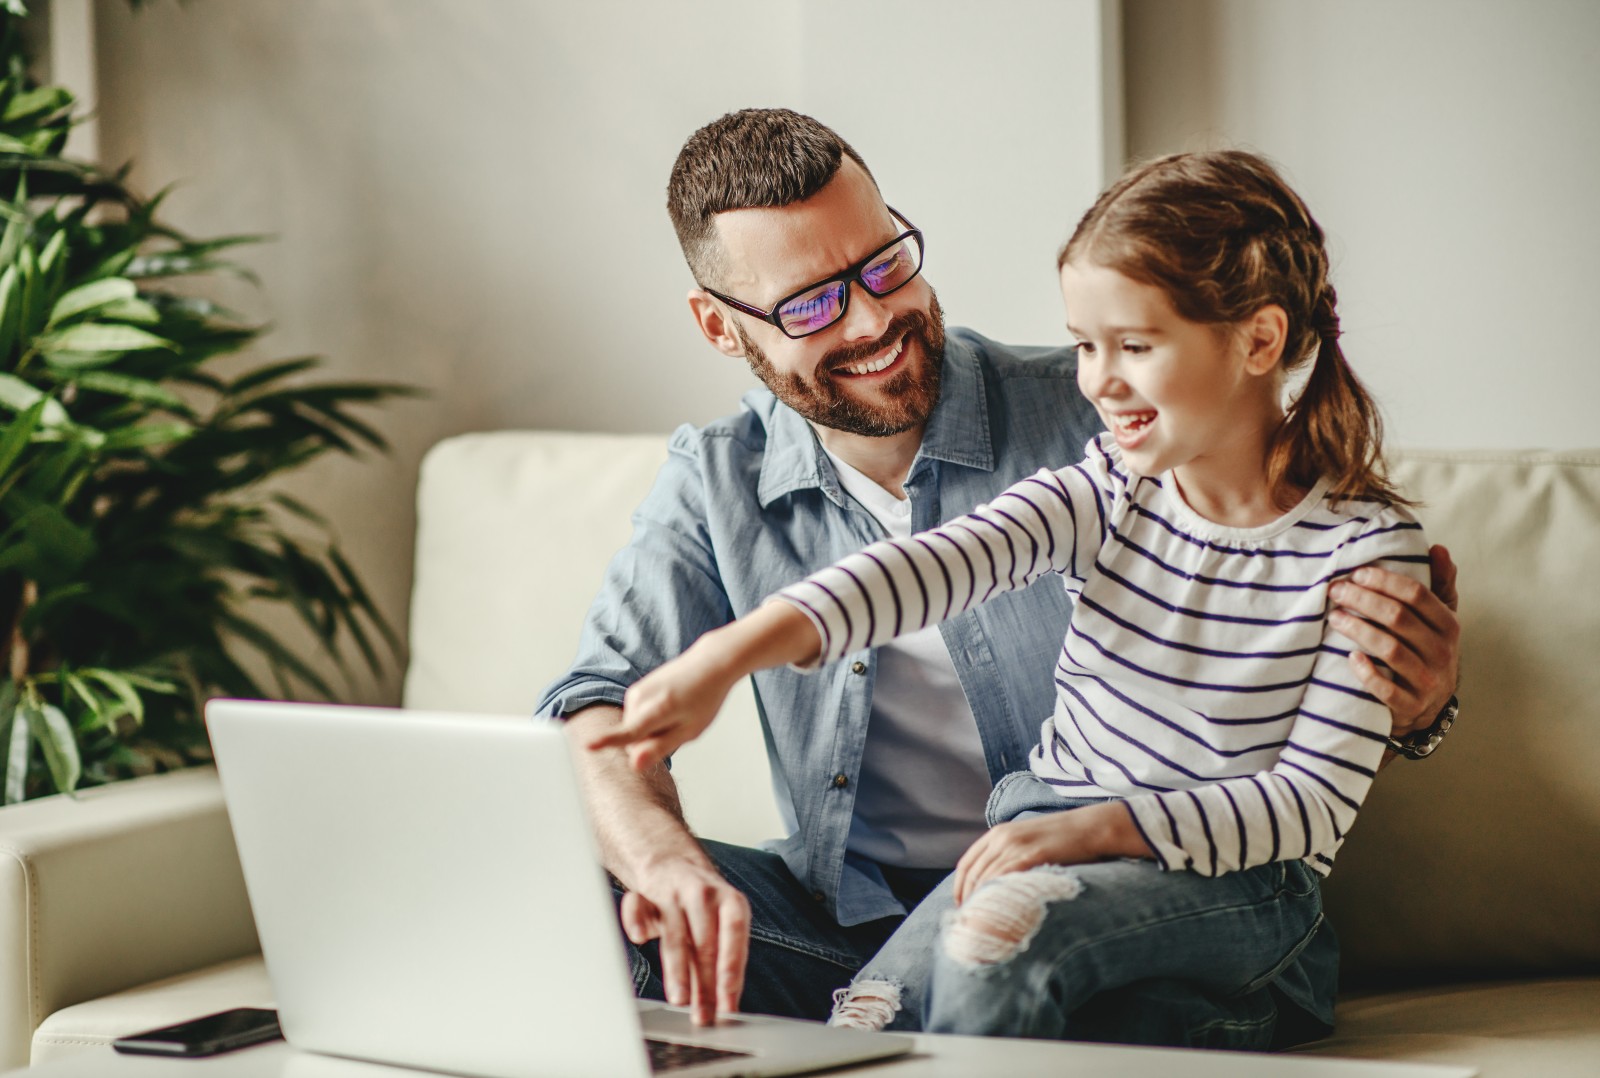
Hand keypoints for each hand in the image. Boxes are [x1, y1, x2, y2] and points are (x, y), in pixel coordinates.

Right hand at [586, 642, 735, 770]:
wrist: (708, 665)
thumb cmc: (705, 699)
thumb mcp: (690, 730)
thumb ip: (660, 747)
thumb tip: (635, 765)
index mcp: (658, 710)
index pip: (629, 732)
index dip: (607, 742)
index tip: (587, 745)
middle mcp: (640, 699)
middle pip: (633, 741)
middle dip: (650, 743)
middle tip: (677, 728)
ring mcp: (635, 693)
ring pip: (634, 730)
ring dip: (651, 731)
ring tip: (675, 714)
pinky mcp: (634, 691)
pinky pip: (636, 719)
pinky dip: (649, 720)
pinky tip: (668, 707)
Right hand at [622, 857, 750, 1024]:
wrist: (672, 863)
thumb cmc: (703, 906)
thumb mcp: (720, 924)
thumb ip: (721, 960)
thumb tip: (723, 1007)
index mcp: (730, 901)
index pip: (734, 933)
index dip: (732, 965)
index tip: (729, 997)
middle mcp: (704, 894)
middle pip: (705, 943)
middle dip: (705, 984)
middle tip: (704, 1016)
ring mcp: (673, 894)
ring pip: (675, 935)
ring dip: (678, 970)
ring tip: (680, 999)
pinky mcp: (645, 896)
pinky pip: (639, 907)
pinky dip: (636, 920)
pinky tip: (639, 937)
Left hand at [953, 803, 1150, 904]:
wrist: (1091, 827)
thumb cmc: (1063, 840)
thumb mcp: (1028, 842)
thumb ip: (1009, 857)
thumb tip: (996, 887)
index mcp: (997, 833)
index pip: (966, 864)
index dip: (959, 888)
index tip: (962, 908)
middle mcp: (1001, 837)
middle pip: (972, 874)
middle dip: (968, 900)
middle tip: (970, 922)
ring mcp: (1015, 845)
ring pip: (986, 878)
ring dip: (980, 902)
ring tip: (982, 924)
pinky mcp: (1030, 855)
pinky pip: (1005, 878)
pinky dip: (997, 896)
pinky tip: (999, 913)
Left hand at [1330, 544, 1460, 735]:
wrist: (1428, 705)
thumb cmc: (1427, 650)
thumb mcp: (1439, 619)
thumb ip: (1439, 584)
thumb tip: (1439, 548)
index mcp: (1449, 625)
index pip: (1416, 594)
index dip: (1384, 580)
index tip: (1357, 572)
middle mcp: (1442, 652)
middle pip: (1398, 618)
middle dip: (1363, 600)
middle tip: (1336, 591)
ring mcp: (1428, 681)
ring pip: (1390, 649)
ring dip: (1358, 629)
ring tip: (1334, 617)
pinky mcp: (1411, 706)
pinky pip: (1387, 689)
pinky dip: (1367, 672)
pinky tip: (1350, 657)